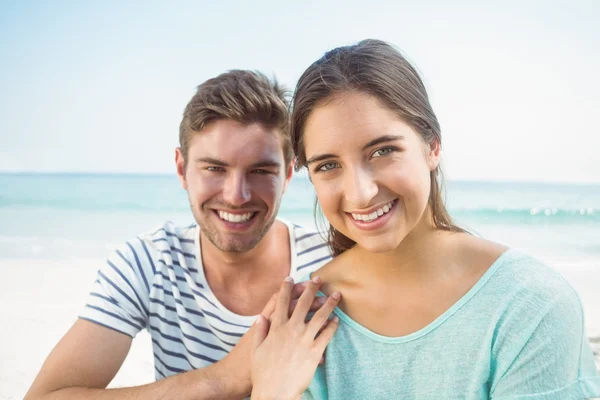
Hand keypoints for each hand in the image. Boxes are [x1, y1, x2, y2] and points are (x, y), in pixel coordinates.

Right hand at [250, 276, 340, 399]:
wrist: (274, 391)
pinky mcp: (314, 352)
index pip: (281, 302)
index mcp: (275, 327)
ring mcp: (303, 340)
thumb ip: (260, 331)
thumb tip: (261, 318)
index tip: (291, 278)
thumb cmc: (262, 373)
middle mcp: (290, 330)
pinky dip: (333, 326)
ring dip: (329, 304)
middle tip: (318, 279)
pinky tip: (337, 320)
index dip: (286, 288)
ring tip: (337, 295)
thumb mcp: (256, 349)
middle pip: (303, 303)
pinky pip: (327, 335)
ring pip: (320, 316)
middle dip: (311, 288)